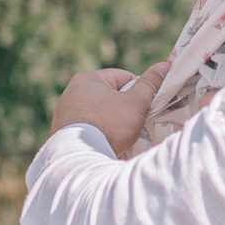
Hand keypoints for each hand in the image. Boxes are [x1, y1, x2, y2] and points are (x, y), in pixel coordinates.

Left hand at [52, 62, 167, 154]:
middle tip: (134, 123)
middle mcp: (70, 92)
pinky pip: (86, 127)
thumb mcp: (136, 103)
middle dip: (123, 108)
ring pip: (97, 113)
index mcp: (87, 79)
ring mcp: (63, 113)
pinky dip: (96, 133)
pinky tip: (104, 144)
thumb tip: (164, 66)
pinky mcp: (60, 131)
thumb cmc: (110, 125)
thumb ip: (149, 84)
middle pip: (108, 96)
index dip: (138, 92)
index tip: (144, 107)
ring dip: (110, 122)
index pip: (122, 78)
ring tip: (120, 137)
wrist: (81, 158)